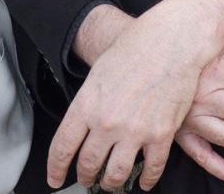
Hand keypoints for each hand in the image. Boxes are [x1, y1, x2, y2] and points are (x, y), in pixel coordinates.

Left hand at [49, 0, 223, 191]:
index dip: (56, 168)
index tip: (55, 178)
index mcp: (86, 105)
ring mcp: (135, 132)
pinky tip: (144, 182)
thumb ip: (89, 104)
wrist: (168, 44)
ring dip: (111, 183)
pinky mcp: (161, 136)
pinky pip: (151, 168)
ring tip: (110, 184)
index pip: (63, 147)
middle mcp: (107, 123)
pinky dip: (147, 180)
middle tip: (85, 179)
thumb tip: (85, 126)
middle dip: (85, 176)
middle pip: (88, 163)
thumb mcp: (97, 75)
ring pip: (117, 173)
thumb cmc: (133, 51)